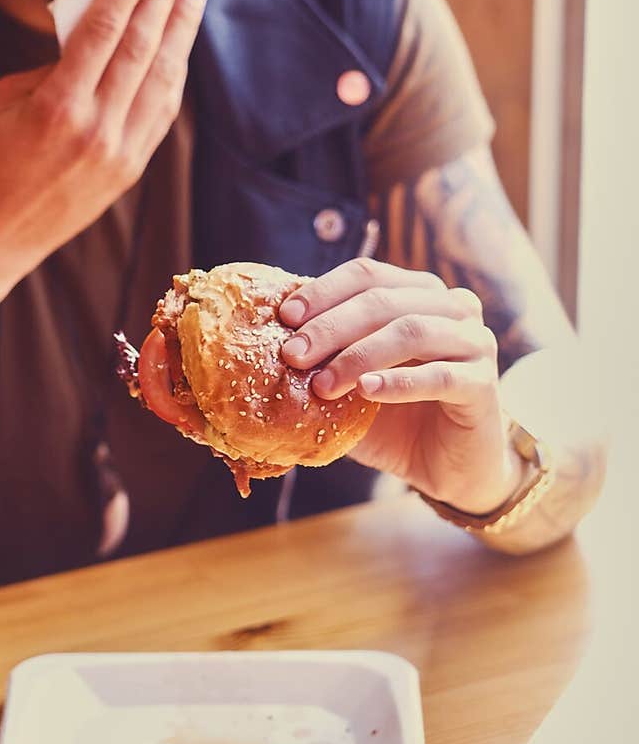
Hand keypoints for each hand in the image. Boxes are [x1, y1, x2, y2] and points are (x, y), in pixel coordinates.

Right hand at [0, 0, 205, 299]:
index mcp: (59, 106)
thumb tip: (95, 37)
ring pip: (161, 80)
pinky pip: (159, 113)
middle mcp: (97, 130)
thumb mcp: (6, 100)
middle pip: (142, 48)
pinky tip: (176, 48)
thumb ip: (54, 66)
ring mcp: (119, 155)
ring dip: (179, 33)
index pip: (106, 29)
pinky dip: (170, 75)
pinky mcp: (129, 172)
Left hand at [279, 258, 522, 513]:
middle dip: (331, 327)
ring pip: (413, 331)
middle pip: (384, 300)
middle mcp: (452, 307)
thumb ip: (322, 360)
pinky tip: (367, 392)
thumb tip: (259, 344)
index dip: (323, 291)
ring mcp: (474, 342)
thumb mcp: (351, 385)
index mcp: (418, 293)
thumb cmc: (396, 420)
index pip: (366, 275)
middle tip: (292, 355)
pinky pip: (440, 375)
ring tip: (323, 384)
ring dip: (359, 356)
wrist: (449, 468)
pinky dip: (399, 381)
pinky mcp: (484, 383)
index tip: (285, 317)